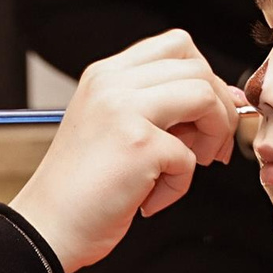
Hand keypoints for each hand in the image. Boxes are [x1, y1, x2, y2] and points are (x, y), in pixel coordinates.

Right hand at [8, 30, 243, 272]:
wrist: (46, 227)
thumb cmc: (81, 187)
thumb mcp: (114, 127)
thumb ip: (160, 106)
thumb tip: (225, 97)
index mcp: (105, 75)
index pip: (176, 45)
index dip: (206, 77)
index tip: (209, 113)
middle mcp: (112, 84)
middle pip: (198, 67)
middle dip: (220, 108)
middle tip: (210, 147)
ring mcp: (124, 110)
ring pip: (205, 96)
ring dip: (214, 135)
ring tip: (189, 166)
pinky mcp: (138, 145)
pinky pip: (190, 157)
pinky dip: (179, 185)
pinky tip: (149, 198)